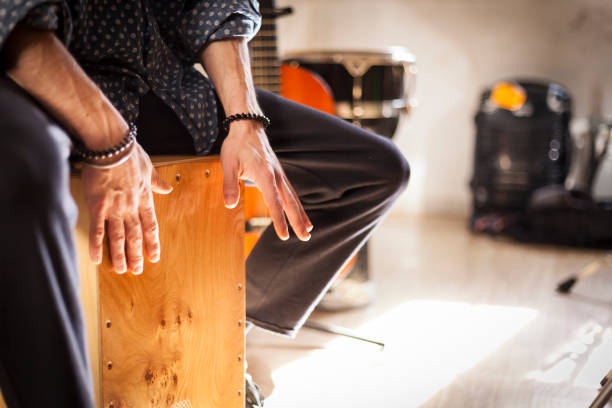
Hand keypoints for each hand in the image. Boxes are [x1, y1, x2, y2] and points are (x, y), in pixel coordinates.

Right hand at [81, 144, 172, 273]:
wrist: (111, 144)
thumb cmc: (129, 152)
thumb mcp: (149, 166)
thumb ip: (157, 181)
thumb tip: (167, 188)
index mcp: (144, 198)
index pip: (151, 225)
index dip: (152, 242)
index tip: (154, 256)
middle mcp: (131, 206)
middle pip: (136, 236)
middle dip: (137, 254)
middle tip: (137, 270)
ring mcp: (115, 208)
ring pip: (119, 237)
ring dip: (121, 255)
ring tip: (122, 269)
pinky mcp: (98, 205)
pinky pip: (98, 230)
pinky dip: (98, 245)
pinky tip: (98, 258)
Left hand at [220, 121, 312, 240]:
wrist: (247, 126)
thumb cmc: (237, 144)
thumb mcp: (228, 163)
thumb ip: (230, 184)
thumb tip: (229, 205)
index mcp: (265, 174)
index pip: (274, 202)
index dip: (279, 220)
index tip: (284, 235)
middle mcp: (276, 175)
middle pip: (290, 202)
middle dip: (298, 221)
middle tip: (306, 237)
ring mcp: (279, 174)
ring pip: (293, 197)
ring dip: (301, 214)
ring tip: (308, 229)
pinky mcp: (278, 173)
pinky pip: (290, 191)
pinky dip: (296, 203)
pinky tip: (299, 211)